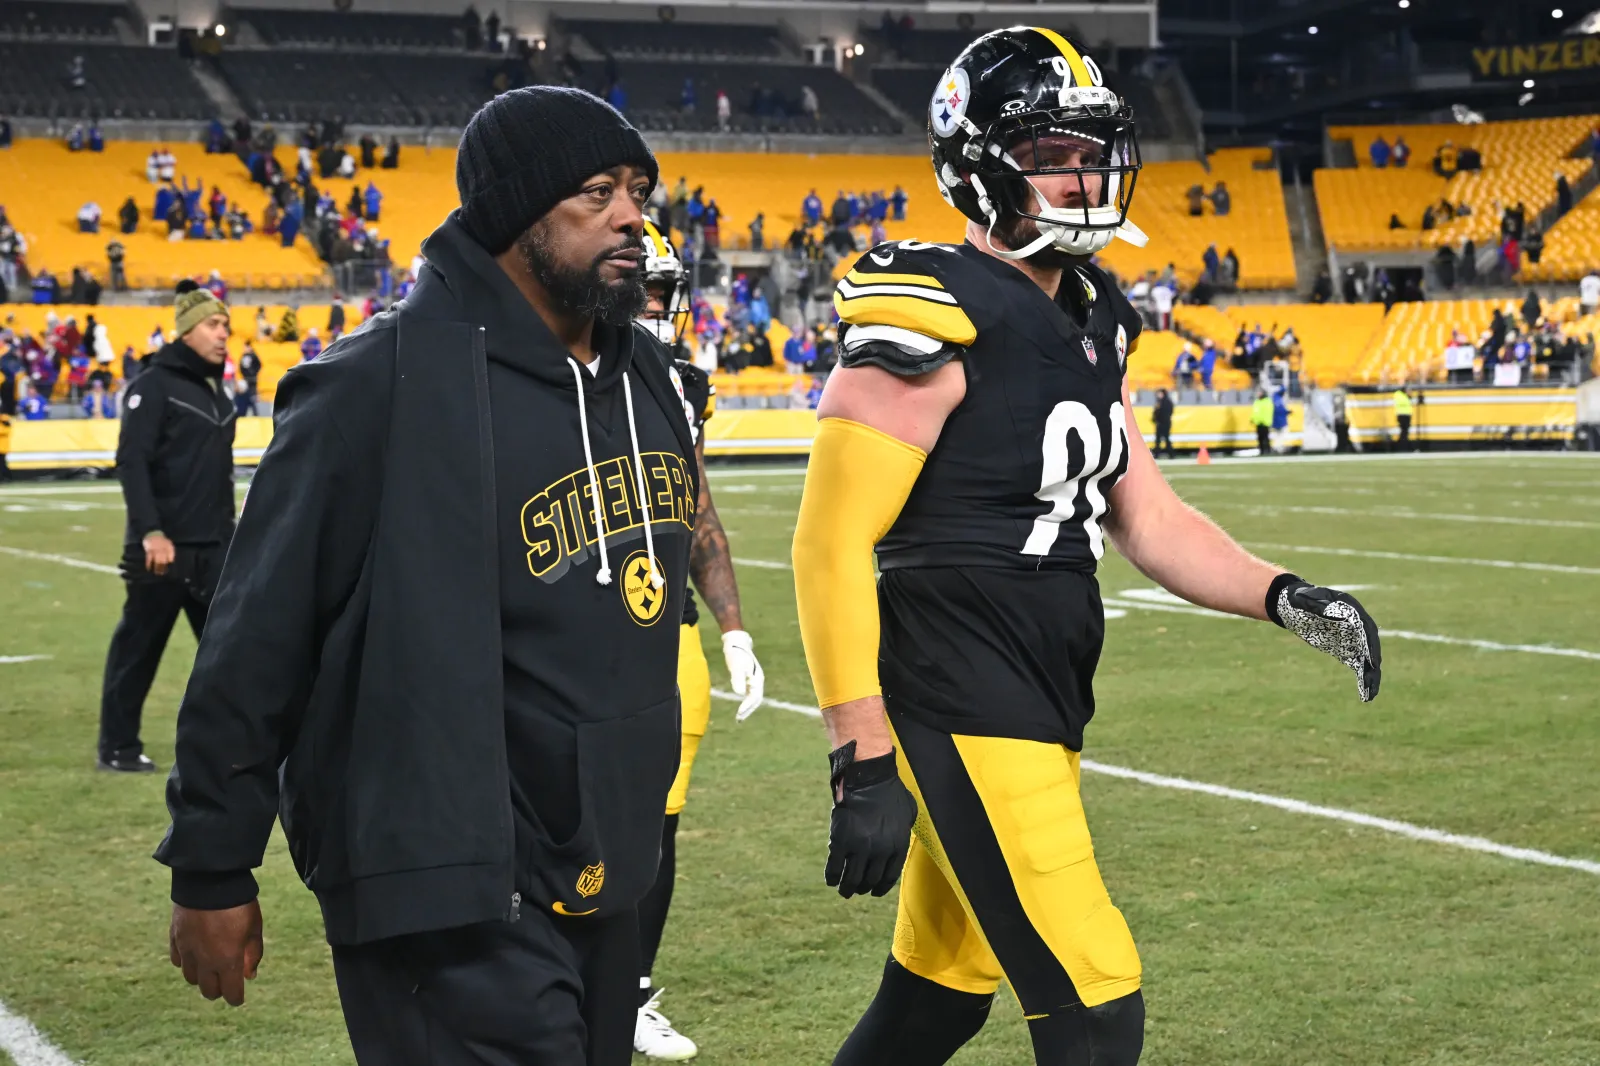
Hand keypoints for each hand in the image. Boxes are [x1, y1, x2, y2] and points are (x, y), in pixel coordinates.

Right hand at [143, 532, 175, 575]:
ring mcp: (155, 550)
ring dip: (157, 567)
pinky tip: (148, 568)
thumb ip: (171, 552)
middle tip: (163, 573)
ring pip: (156, 560)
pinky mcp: (148, 550)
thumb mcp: (169, 544)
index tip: (170, 567)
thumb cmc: (162, 540)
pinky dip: (148, 563)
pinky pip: (148, 558)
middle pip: (163, 560)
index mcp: (168, 547)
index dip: (170, 561)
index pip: (170, 556)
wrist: (153, 534)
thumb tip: (171, 561)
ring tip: (157, 573)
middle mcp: (162, 549)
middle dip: (163, 567)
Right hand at [169, 900, 263, 1005]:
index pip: (230, 992)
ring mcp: (187, 950)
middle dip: (218, 990)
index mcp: (227, 960)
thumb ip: (253, 954)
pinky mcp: (175, 939)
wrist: (210, 880)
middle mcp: (205, 961)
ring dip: (202, 977)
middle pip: (208, 990)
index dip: (235, 998)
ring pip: (190, 978)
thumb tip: (250, 976)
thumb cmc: (239, 903)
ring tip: (211, 967)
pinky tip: (195, 954)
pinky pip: (177, 961)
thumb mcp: (255, 928)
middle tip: (226, 981)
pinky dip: (186, 962)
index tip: (238, 997)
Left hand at [721, 629, 764, 719]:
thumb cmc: (736, 654)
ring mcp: (755, 680)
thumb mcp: (736, 666)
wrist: (737, 642)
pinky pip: (750, 694)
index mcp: (757, 678)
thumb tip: (739, 694)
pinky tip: (740, 706)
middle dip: (748, 710)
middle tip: (739, 719)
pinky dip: (746, 702)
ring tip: (739, 717)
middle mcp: (758, 680)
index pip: (754, 697)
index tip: (739, 713)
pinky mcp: (749, 679)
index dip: (747, 706)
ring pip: (754, 698)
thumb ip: (737, 679)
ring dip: (748, 708)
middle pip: (756, 700)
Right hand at [825, 742, 916, 898]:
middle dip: (862, 888)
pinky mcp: (841, 841)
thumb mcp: (908, 811)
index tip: (874, 891)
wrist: (868, 776)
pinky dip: (832, 877)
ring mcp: (860, 847)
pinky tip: (830, 880)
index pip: (889, 876)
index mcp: (897, 845)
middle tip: (856, 890)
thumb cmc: (889, 790)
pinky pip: (835, 867)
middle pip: (870, 879)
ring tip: (843, 891)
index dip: (880, 887)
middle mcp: (880, 851)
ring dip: (847, 888)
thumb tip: (902, 837)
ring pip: (852, 878)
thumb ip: (905, 828)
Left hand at [1269, 577, 1381, 701]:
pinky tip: (1365, 694)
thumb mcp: (1304, 599)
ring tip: (1371, 695)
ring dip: (1370, 676)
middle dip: (1373, 662)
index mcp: (1350, 609)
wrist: (1293, 604)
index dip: (1369, 644)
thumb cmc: (1299, 598)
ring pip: (1366, 658)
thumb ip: (1318, 606)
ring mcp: (1352, 638)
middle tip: (1374, 679)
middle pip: (1370, 645)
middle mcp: (1356, 625)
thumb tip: (1335, 613)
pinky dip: (1362, 678)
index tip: (1372, 659)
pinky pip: (1357, 665)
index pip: (1365, 629)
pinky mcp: (1345, 649)